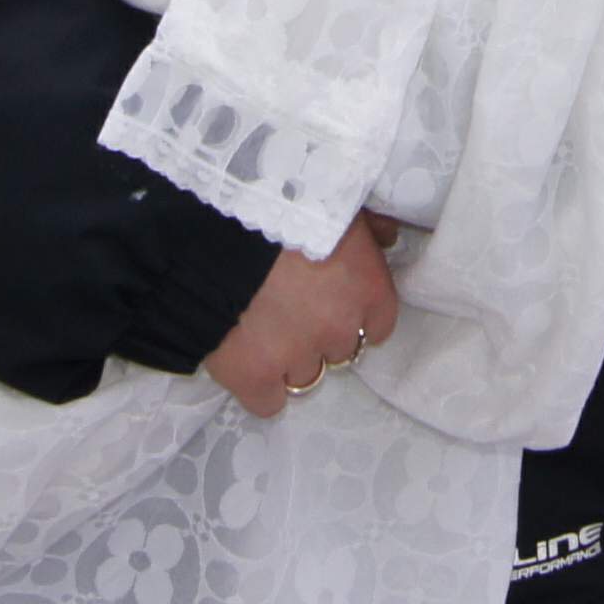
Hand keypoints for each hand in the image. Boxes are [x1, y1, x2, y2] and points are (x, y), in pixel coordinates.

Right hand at [203, 216, 398, 420]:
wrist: (213, 224)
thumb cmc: (280, 202)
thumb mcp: (335, 201)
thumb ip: (368, 226)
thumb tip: (389, 236)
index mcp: (366, 287)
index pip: (378, 325)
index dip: (353, 312)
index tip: (332, 299)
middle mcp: (340, 328)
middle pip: (340, 349)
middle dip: (319, 332)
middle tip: (288, 306)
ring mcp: (298, 356)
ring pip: (305, 375)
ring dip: (288, 357)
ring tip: (259, 328)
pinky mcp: (254, 376)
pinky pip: (268, 402)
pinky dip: (259, 387)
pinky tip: (245, 361)